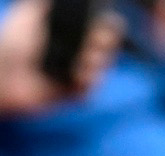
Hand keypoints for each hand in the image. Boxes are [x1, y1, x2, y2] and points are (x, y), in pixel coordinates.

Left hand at [0, 0, 121, 116]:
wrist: (2, 74)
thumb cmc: (11, 44)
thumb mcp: (28, 15)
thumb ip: (48, 6)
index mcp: (70, 33)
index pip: (101, 27)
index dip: (107, 25)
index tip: (106, 23)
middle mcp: (77, 52)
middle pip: (108, 46)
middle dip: (105, 42)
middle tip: (95, 41)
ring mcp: (78, 72)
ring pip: (103, 65)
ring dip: (96, 59)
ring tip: (83, 58)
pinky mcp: (76, 92)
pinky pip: (92, 86)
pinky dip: (87, 78)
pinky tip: (76, 73)